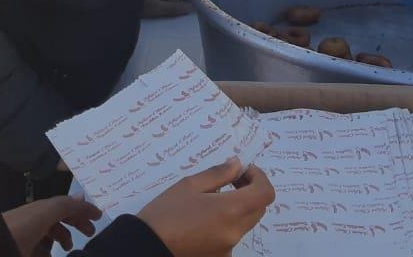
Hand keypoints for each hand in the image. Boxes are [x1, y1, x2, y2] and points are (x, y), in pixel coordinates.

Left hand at [3, 195, 101, 255]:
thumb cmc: (17, 231)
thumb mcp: (43, 215)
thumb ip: (64, 205)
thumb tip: (83, 197)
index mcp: (39, 211)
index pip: (65, 205)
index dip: (82, 210)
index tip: (99, 217)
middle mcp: (32, 220)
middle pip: (58, 218)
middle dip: (75, 223)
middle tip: (90, 233)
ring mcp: (24, 235)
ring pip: (47, 233)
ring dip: (60, 237)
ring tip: (67, 249)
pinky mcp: (19, 246)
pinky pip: (36, 245)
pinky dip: (44, 249)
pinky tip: (48, 255)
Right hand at [138, 157, 274, 256]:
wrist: (147, 246)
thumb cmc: (166, 212)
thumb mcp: (190, 184)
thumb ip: (218, 173)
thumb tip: (237, 165)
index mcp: (230, 211)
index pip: (265, 194)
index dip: (260, 178)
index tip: (244, 170)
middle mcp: (235, 232)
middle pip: (258, 208)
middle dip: (251, 190)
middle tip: (231, 179)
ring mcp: (228, 248)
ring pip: (246, 222)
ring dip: (240, 206)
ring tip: (214, 198)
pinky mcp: (220, 256)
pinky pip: (232, 235)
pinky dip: (228, 222)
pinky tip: (206, 218)